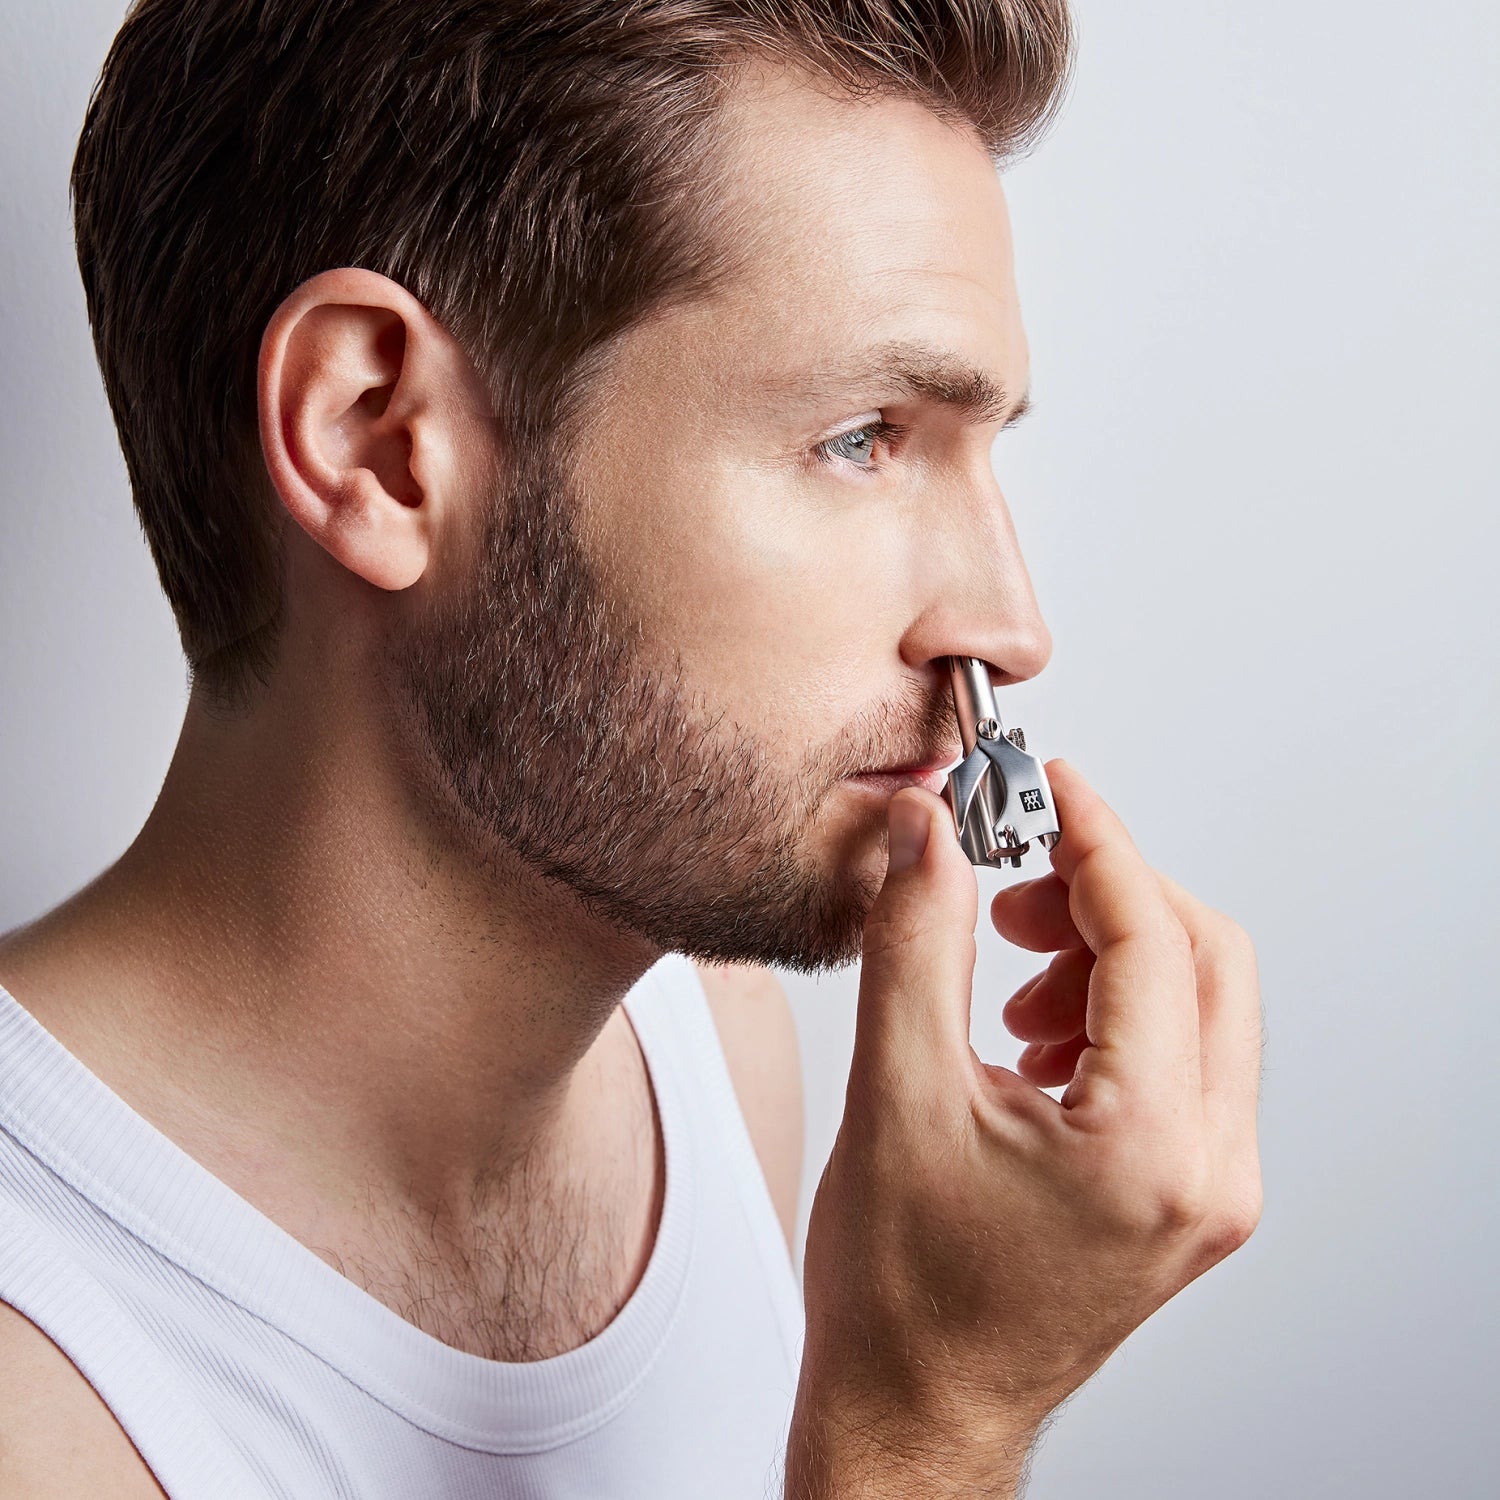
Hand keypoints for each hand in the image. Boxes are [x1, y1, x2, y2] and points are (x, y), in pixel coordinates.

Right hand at [786, 760, 1262, 1496]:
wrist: (912, 1407)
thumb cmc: (902, 1293)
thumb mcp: (895, 1093)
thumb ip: (919, 940)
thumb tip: (933, 836)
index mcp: (1151, 1148)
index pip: (1152, 938)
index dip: (1097, 840)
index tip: (1052, 786)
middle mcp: (1211, 1172)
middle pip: (1204, 960)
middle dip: (1105, 897)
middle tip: (1014, 884)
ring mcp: (1211, 1189)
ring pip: (1198, 1005)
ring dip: (1108, 956)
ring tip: (1008, 986)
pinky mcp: (1190, 1196)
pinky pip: (1181, 1060)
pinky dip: (1114, 1014)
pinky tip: (1030, 1037)